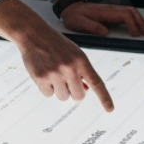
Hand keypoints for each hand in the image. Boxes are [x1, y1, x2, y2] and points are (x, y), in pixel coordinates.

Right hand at [0, 0, 114, 109]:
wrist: (34, 34)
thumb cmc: (55, 44)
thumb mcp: (74, 54)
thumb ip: (81, 71)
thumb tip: (84, 90)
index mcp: (81, 61)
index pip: (97, 83)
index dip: (104, 98)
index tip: (110, 109)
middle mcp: (70, 68)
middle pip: (78, 96)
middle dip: (74, 92)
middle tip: (67, 82)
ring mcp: (55, 74)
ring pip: (63, 97)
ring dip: (59, 90)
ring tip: (54, 74)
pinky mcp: (41, 78)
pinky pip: (48, 94)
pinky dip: (46, 87)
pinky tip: (44, 73)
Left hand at [59, 1, 143, 36]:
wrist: (70, 8)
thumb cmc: (74, 15)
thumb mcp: (79, 23)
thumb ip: (92, 27)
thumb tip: (105, 32)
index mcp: (104, 12)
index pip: (124, 15)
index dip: (132, 25)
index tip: (135, 35)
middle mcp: (110, 9)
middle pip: (132, 12)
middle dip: (141, 22)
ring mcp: (112, 10)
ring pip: (131, 12)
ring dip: (140, 20)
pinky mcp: (112, 13)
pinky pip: (127, 14)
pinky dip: (135, 20)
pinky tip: (137, 28)